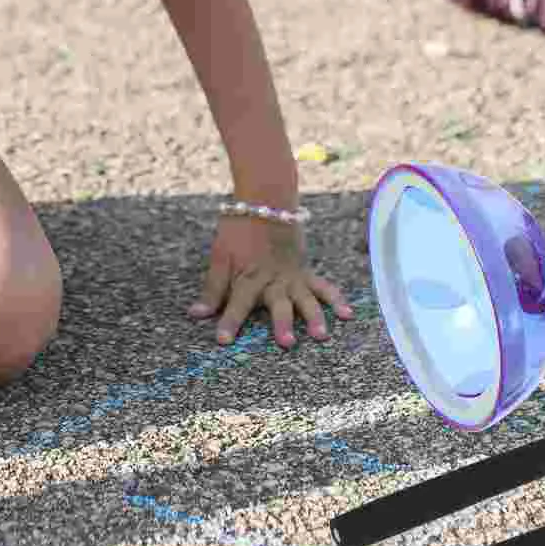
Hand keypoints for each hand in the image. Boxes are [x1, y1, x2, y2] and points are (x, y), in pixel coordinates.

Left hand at [188, 214, 352, 347]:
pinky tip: (348, 314)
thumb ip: (213, 288)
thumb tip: (196, 314)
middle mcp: (272, 280)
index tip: (223, 341)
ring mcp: (292, 276)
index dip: (230, 321)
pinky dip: (336, 298)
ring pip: (304, 298)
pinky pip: (323, 286)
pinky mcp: (305, 272)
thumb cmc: (239, 230)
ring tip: (320, 335)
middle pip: (277, 304)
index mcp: (248, 276)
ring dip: (313, 316)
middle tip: (286, 342)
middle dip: (281, 323)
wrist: (266, 203)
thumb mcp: (220, 256)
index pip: (236, 303)